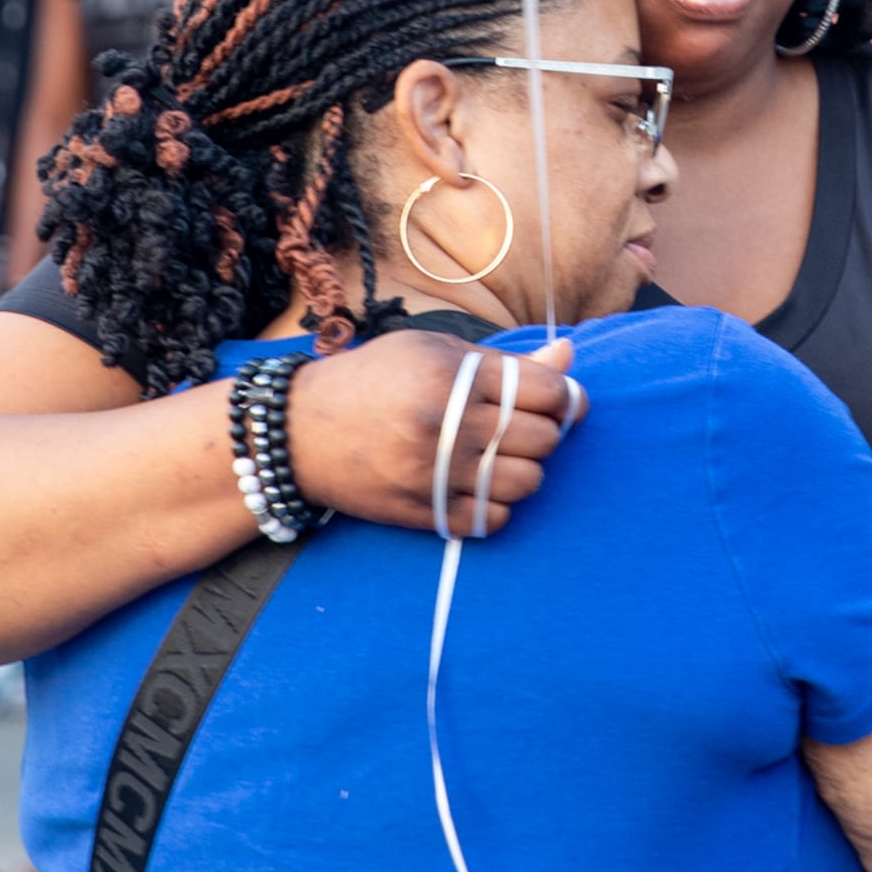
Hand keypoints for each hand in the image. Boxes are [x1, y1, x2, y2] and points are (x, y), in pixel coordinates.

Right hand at [287, 331, 585, 534]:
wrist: (301, 432)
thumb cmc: (375, 380)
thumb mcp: (434, 352)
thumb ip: (506, 361)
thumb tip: (570, 354)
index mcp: (453, 375)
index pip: (546, 390)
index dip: (566, 396)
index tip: (561, 400)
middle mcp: (447, 424)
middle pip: (543, 438)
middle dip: (545, 431)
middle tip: (523, 426)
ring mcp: (436, 473)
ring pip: (526, 482)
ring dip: (525, 470)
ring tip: (502, 456)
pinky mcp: (424, 512)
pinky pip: (493, 519)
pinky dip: (498, 505)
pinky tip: (479, 485)